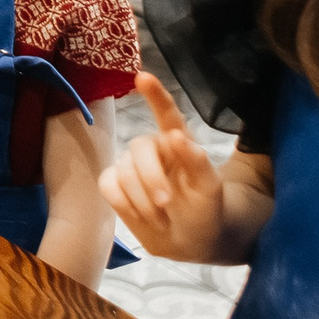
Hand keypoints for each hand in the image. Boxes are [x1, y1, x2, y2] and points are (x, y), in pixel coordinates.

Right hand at [98, 73, 228, 260]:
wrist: (190, 242)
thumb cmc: (205, 209)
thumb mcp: (211, 190)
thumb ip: (198, 162)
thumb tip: (175, 136)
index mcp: (178, 143)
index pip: (167, 115)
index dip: (155, 95)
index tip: (143, 77)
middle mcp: (152, 149)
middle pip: (139, 148)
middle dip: (151, 178)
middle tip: (166, 204)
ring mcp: (130, 166)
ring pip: (123, 171)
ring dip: (142, 200)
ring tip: (162, 218)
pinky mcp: (114, 184)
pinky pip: (107, 185)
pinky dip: (124, 203)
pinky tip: (140, 215)